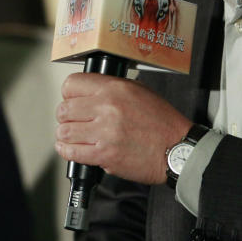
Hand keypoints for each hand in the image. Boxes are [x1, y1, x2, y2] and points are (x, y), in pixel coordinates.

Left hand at [55, 72, 191, 184]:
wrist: (177, 149)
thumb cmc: (162, 122)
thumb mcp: (139, 91)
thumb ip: (111, 89)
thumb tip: (89, 92)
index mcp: (114, 89)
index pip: (72, 84)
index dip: (68, 93)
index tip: (70, 99)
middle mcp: (106, 107)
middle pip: (64, 109)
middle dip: (65, 116)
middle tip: (72, 120)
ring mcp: (104, 132)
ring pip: (64, 131)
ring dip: (65, 134)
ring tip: (71, 136)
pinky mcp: (105, 155)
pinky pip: (72, 152)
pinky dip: (66, 151)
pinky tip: (70, 148)